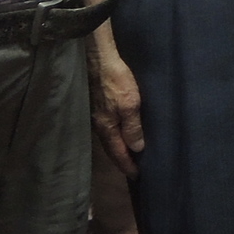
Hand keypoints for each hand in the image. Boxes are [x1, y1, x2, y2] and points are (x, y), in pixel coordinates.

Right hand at [88, 30, 145, 176]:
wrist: (98, 58)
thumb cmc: (115, 80)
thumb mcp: (129, 104)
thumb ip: (133, 127)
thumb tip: (137, 149)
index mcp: (107, 128)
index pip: (118, 153)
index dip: (128, 165)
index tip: (137, 176)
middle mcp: (99, 125)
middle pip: (111, 148)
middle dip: (122, 160)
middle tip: (133, 169)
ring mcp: (96, 115)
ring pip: (108, 139)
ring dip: (118, 148)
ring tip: (129, 154)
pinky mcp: (97, 106)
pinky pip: (108, 128)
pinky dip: (115, 136)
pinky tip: (121, 133)